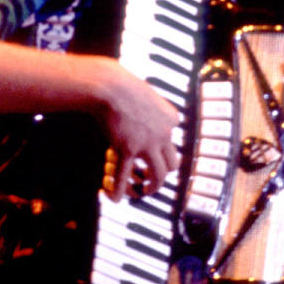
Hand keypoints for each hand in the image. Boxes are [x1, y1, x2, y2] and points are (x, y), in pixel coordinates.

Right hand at [94, 58, 180, 201]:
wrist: (110, 85)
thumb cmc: (124, 86)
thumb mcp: (148, 96)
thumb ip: (151, 111)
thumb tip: (145, 118)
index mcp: (172, 119)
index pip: (173, 141)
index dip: (162, 149)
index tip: (152, 152)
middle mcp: (164, 133)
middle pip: (173, 163)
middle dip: (163, 174)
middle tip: (152, 178)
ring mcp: (147, 143)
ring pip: (158, 175)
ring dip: (152, 187)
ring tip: (142, 192)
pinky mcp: (128, 149)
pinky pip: (125, 175)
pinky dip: (120, 189)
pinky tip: (114, 198)